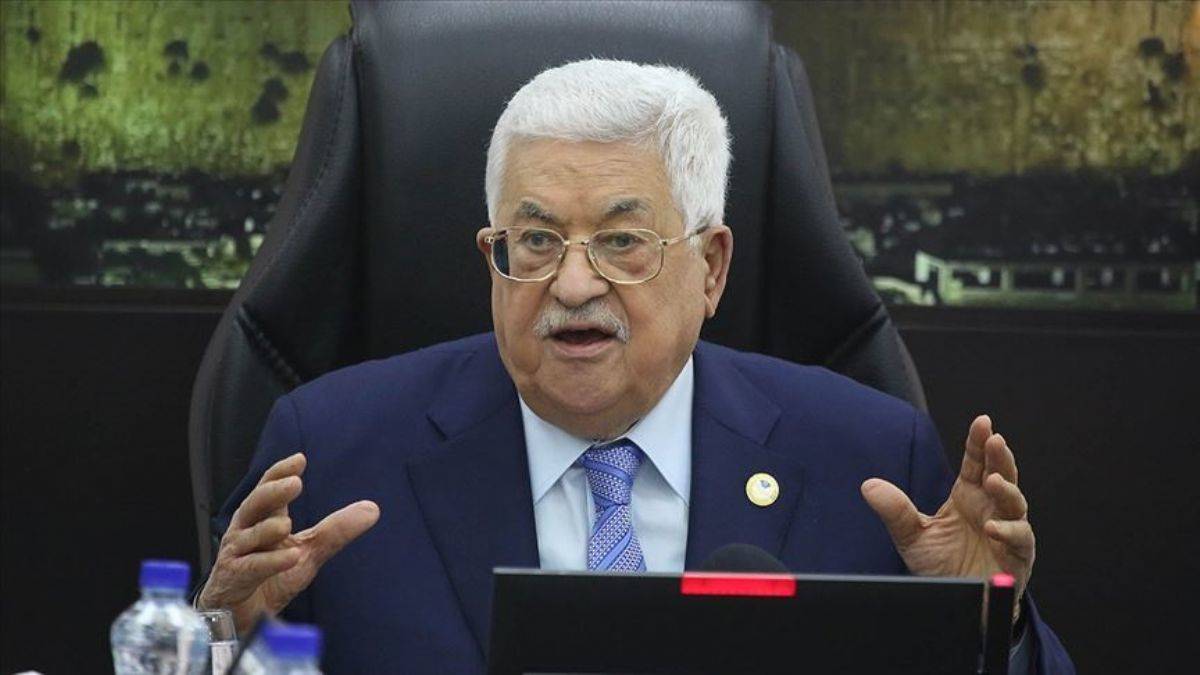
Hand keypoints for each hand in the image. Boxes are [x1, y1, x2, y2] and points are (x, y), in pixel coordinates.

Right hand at [198, 453, 379, 632]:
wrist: (245, 621)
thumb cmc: (271, 579)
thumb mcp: (309, 552)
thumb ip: (336, 531)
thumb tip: (373, 509)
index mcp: (262, 519)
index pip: (268, 489)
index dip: (280, 473)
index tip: (300, 460)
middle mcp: (245, 532)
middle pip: (254, 505)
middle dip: (272, 493)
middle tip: (294, 483)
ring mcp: (236, 556)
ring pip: (248, 535)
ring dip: (267, 529)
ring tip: (286, 525)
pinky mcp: (233, 580)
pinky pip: (252, 567)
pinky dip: (271, 562)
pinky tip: (292, 558)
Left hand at [860, 415, 1033, 618]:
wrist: (957, 603)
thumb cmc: (941, 566)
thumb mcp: (912, 536)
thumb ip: (895, 511)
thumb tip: (868, 485)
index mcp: (968, 496)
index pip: (976, 462)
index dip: (979, 442)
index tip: (982, 422)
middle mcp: (990, 508)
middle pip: (1001, 474)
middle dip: (1000, 457)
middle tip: (995, 439)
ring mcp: (1007, 530)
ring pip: (1015, 503)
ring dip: (1007, 490)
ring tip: (992, 481)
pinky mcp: (1017, 556)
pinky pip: (1020, 539)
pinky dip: (1009, 531)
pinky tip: (994, 528)